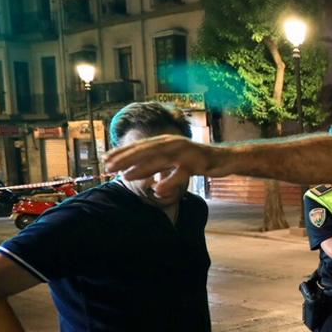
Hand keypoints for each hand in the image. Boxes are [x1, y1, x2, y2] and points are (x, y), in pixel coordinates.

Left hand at [105, 135, 220, 197]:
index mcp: (166, 141)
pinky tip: (157, 190)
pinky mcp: (197, 163)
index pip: (140, 145)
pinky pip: (180, 174)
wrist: (226, 158)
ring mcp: (185, 152)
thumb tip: (131, 170)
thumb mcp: (173, 160)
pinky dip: (169, 182)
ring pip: (160, 159)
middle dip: (126, 158)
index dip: (122, 152)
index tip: (105, 159)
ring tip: (125, 176)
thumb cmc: (197, 160)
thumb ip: (155, 163)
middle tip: (108, 166)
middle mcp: (173, 143)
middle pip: (146, 150)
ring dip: (141, 168)